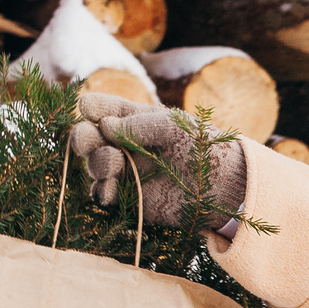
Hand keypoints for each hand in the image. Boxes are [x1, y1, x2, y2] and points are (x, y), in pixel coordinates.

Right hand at [69, 93, 247, 228]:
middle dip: (82, 137)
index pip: (103, 110)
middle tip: (84, 139)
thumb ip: (140, 125)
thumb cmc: (204, 147)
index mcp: (133, 120)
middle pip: (90, 138)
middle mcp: (124, 145)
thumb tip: (105, 126)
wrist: (226, 184)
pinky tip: (107, 188)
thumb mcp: (173, 126)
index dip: (92, 108)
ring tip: (112, 160)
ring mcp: (126, 172)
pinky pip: (106, 196)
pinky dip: (101, 191)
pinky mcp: (132, 199)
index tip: (88, 108)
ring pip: (95, 166)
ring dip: (96, 163)